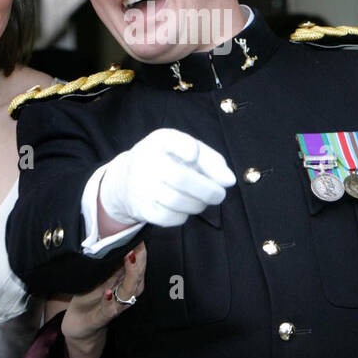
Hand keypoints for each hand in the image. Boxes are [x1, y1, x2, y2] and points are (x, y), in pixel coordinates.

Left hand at [61, 245, 146, 345]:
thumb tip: (113, 236)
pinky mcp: (100, 319)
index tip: (141, 235)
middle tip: (139, 244)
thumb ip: (108, 261)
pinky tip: (108, 293)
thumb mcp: (98, 276)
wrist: (78, 326)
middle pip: (138, 278)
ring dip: (131, 276)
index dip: (141, 252)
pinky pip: (108, 311)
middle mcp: (122, 294)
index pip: (137, 266)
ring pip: (128, 293)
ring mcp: (113, 307)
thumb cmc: (90, 298)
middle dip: (140, 261)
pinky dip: (109, 302)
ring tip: (130, 258)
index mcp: (123, 282)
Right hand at [99, 128, 235, 227]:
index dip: (186, 148)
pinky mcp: (142, 208)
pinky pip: (169, 217)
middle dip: (208, 190)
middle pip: (181, 178)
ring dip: (198, 204)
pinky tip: (185, 208)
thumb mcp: (188, 150)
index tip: (193, 155)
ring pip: (177, 201)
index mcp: (161, 140)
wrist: (128, 179)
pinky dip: (183, 215)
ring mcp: (142, 186)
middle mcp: (147, 161)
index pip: (171, 140)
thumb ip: (212, 160)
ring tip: (202, 201)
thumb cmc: (169, 161)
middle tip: (219, 194)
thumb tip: (229, 181)